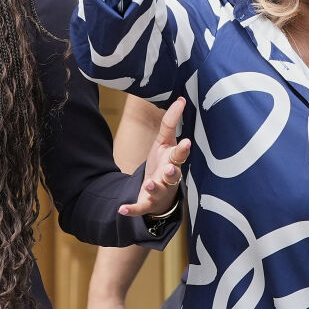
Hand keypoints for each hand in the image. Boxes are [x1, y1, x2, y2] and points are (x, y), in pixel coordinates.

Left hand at [118, 97, 189, 219]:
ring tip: (148, 184)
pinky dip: (131, 209)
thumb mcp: (165, 143)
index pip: (180, 155)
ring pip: (158, 191)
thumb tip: (180, 99)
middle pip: (173, 175)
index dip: (182, 150)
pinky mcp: (147, 204)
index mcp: (173, 161)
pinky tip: (121, 209)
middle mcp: (169, 178)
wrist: (161, 195)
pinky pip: (140, 208)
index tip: (186, 142)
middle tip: (169, 168)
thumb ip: (171, 122)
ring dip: (153, 188)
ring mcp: (158, 192)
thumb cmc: (164, 164)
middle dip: (171, 173)